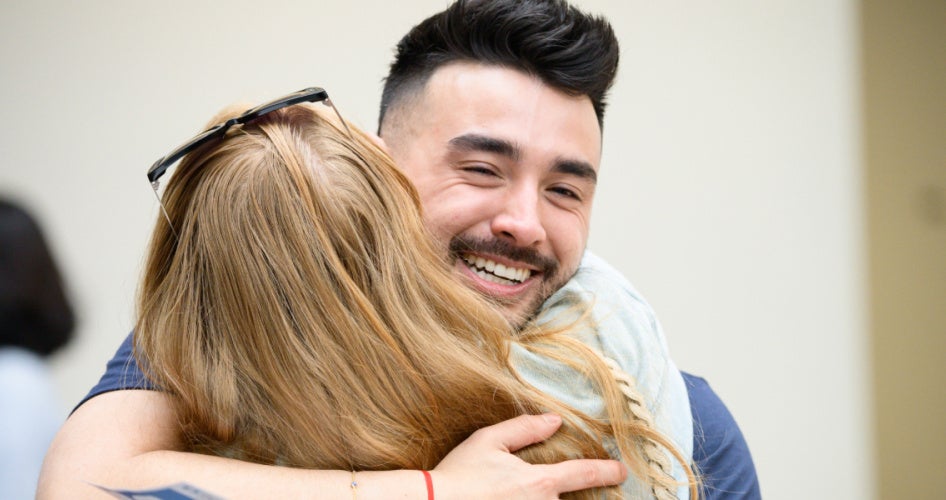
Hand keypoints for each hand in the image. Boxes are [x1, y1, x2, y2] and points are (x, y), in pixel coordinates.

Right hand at [432, 413, 625, 498]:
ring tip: (519, 490)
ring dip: (546, 499)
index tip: (622, 471)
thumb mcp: (489, 441)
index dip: (607, 471)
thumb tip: (555, 420)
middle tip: (546, 485)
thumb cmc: (459, 474)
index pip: (584, 474)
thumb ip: (525, 428)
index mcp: (539, 482)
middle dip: (564, 493)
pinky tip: (515, 498)